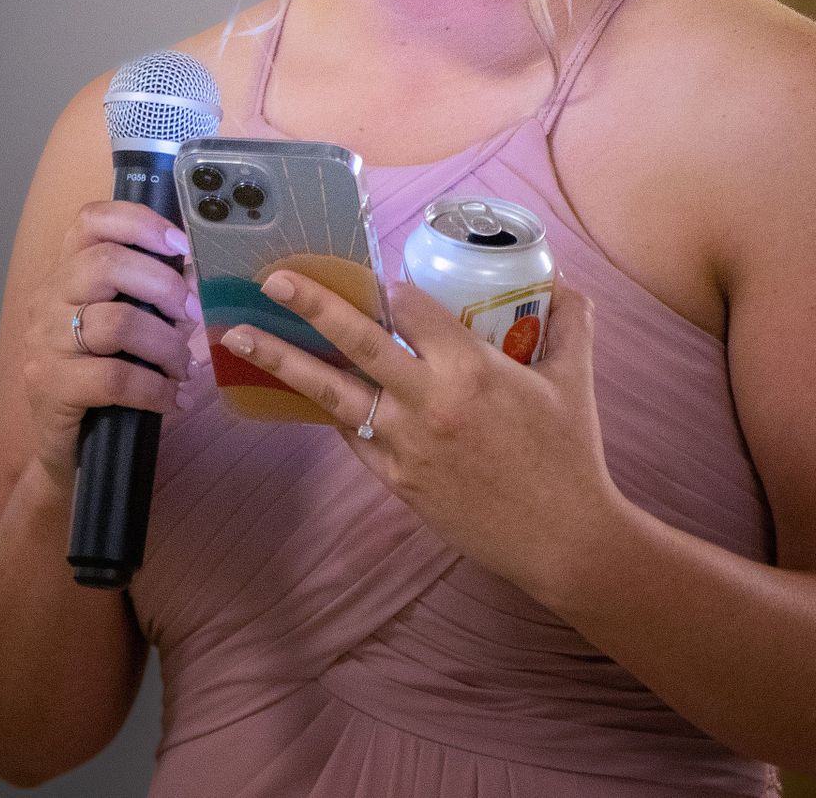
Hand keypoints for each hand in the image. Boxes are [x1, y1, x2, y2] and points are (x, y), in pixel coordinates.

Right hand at [23, 202, 200, 490]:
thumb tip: (200, 269)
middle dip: (164, 285)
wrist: (67, 446)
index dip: (139, 222)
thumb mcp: (130, 324)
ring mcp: (45, 343)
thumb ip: (156, 294)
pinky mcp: (51, 387)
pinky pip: (115, 378)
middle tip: (193, 314)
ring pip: (116, 323)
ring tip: (184, 367)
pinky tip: (173, 398)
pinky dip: (156, 388)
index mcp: (67, 272)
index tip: (182, 244)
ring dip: (166, 344)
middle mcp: (48, 299)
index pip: (90, 221)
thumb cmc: (105, 373)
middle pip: (104, 264)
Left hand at [217, 271, 617, 605]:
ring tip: (240, 335)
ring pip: (333, 392)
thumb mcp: (575, 378)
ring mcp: (405, 444)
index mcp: (472, 367)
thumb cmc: (570, 454)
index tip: (377, 277)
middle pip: (359, 340)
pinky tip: (303, 391)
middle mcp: (429, 401)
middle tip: (274, 278)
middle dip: (313, 304)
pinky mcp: (395, 481)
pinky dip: (329, 410)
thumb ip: (571, 322)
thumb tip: (567, 279)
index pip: (411, 308)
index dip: (392, 288)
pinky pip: (351, 435)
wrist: (562, 539)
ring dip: (284, 360)